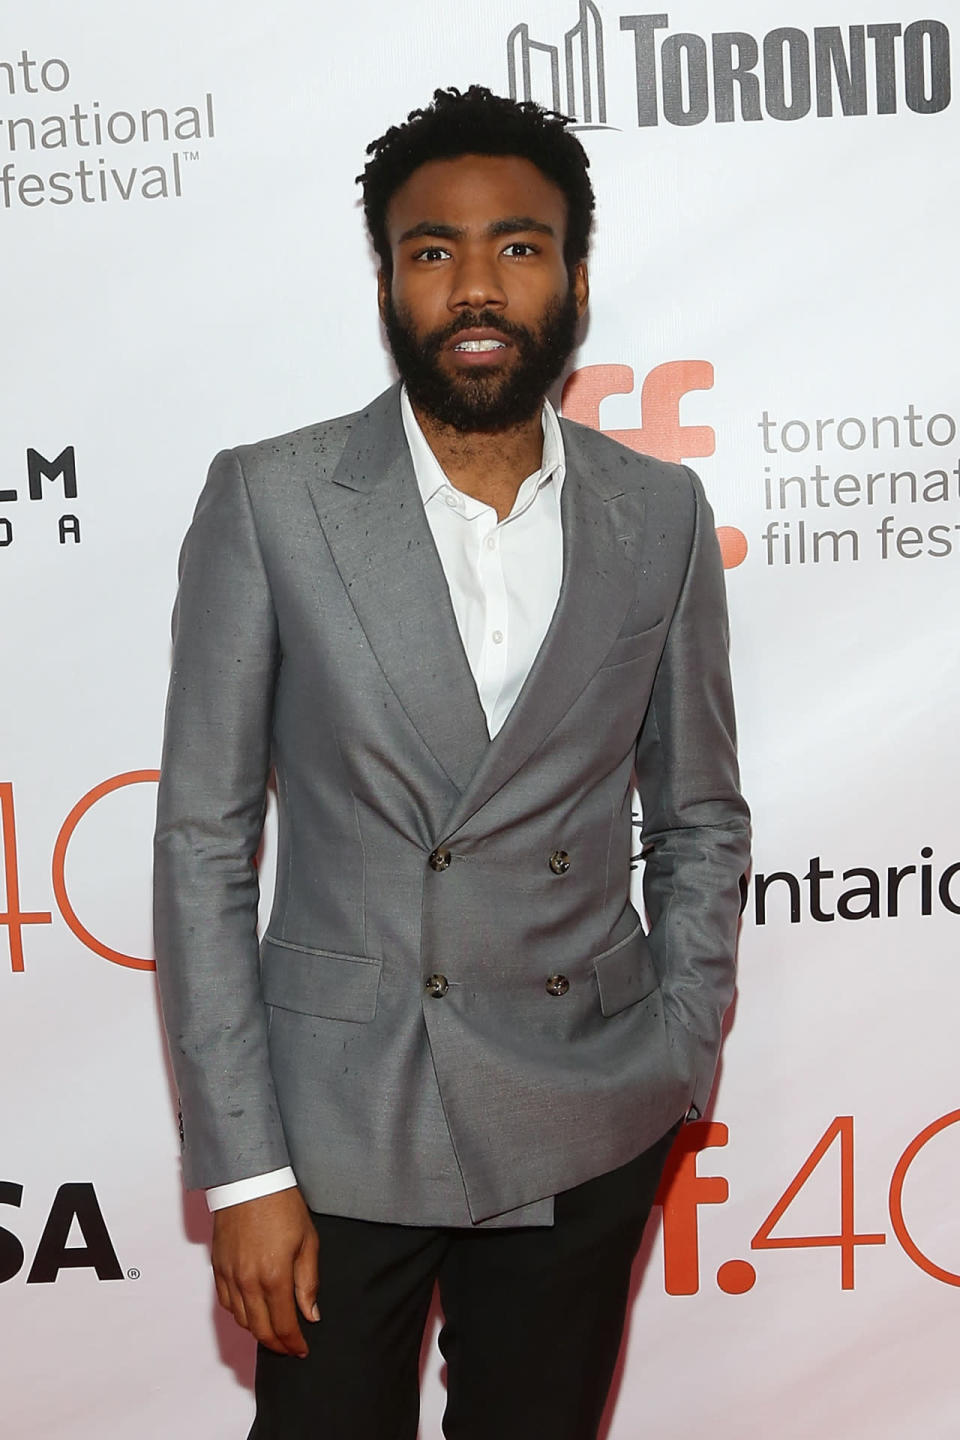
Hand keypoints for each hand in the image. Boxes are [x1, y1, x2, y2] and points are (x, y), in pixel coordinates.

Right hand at [212, 1187, 319, 1356]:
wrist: (250, 1180)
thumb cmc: (282, 1205)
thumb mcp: (307, 1241)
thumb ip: (308, 1282)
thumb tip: (311, 1314)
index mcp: (274, 1276)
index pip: (283, 1325)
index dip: (294, 1343)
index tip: (302, 1349)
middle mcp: (248, 1281)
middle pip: (260, 1330)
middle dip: (277, 1344)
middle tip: (290, 1348)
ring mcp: (230, 1275)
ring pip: (242, 1320)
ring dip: (258, 1331)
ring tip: (274, 1332)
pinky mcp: (218, 1267)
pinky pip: (226, 1303)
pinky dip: (240, 1314)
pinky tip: (252, 1312)